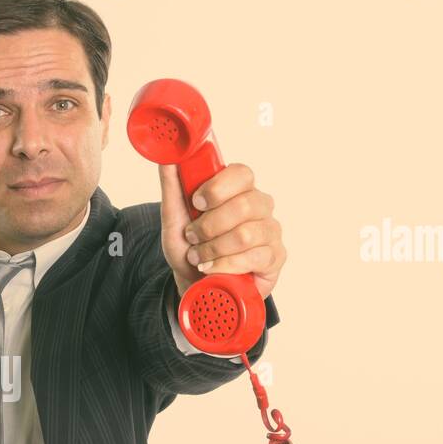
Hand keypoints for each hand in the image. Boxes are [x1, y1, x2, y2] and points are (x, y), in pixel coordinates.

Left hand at [159, 162, 286, 299]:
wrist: (194, 284)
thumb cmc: (190, 248)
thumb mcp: (174, 218)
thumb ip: (173, 186)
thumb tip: (167, 158)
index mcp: (239, 189)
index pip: (242, 174)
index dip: (217, 188)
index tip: (196, 203)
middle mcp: (260, 206)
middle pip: (245, 205)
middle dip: (209, 226)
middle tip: (192, 237)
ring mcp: (270, 231)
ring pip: (246, 234)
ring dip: (213, 248)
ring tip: (199, 256)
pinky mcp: (275, 257)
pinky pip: (253, 257)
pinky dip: (225, 264)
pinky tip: (213, 268)